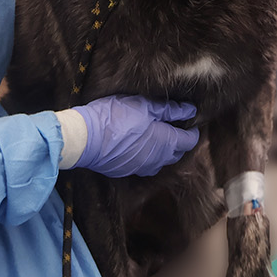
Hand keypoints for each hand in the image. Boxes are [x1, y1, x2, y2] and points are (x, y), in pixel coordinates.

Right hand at [70, 95, 198, 177]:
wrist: (85, 139)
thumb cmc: (115, 117)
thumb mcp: (143, 105)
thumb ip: (168, 109)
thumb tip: (189, 110)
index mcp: (165, 142)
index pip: (189, 141)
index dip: (192, 130)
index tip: (188, 120)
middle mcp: (157, 160)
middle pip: (177, 153)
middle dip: (179, 140)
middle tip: (173, 124)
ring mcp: (141, 168)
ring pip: (160, 161)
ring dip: (163, 150)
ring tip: (156, 134)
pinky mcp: (127, 171)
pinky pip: (144, 165)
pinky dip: (147, 155)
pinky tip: (138, 143)